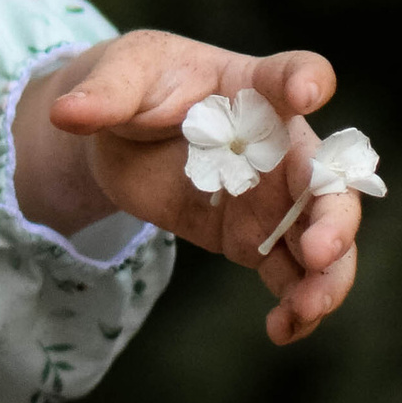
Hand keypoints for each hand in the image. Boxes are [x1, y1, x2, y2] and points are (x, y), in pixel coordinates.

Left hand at [12, 36, 361, 348]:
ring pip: (322, 237)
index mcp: (253, 88)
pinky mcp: (253, 240)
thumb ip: (103, 94)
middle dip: (335, 217)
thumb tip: (67, 113)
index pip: (292, 72)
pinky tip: (282, 329)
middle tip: (317, 251)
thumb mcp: (120, 77)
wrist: (122, 134)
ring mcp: (273, 198)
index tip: (309, 91)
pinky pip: (289, 275)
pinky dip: (295, 306)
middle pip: (329, 179)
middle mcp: (279, 145)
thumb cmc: (137, 84)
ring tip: (305, 308)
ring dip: (327, 276)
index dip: (306, 79)